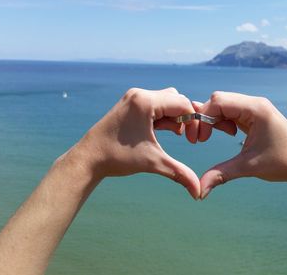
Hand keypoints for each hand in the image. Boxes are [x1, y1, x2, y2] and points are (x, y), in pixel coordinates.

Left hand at [65, 87, 200, 198]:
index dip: (193, 122)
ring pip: (165, 100)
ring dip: (174, 117)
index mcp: (145, 102)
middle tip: (185, 138)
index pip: (182, 104)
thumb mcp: (153, 162)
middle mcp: (139, 94)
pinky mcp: (129, 104)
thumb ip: (179, 173)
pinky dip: (162, 116)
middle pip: (176, 98)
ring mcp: (133, 98)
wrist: (88, 159)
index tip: (193, 141)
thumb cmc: (117, 158)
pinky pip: (154, 104)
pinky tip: (162, 132)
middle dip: (184, 118)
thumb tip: (199, 193)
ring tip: (175, 135)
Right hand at [195, 91, 286, 198]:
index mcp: (255, 109)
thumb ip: (221, 174)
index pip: (218, 101)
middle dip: (206, 118)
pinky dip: (223, 121)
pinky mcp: (255, 115)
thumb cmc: (282, 163)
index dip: (203, 118)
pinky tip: (229, 134)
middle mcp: (255, 103)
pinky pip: (232, 111)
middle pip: (218, 100)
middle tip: (202, 140)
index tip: (201, 140)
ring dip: (214, 120)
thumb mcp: (248, 167)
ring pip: (223, 105)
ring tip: (214, 137)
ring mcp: (255, 108)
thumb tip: (199, 192)